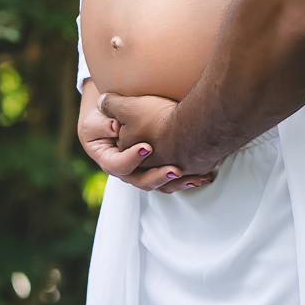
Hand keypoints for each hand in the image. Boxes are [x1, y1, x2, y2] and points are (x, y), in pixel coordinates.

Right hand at [83, 84, 213, 192]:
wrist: (115, 123)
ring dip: (178, 183)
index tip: (147, 147)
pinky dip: (188, 179)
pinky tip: (206, 176)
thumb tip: (112, 126)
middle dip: (160, 176)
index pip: (118, 165)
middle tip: (175, 169)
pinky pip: (174, 181)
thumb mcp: (98, 119)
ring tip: (194, 179)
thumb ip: (102, 123)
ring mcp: (145, 174)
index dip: (131, 158)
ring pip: (161, 185)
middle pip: (142, 181)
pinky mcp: (160, 171)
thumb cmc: (104, 120)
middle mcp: (128, 173)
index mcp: (110, 161)